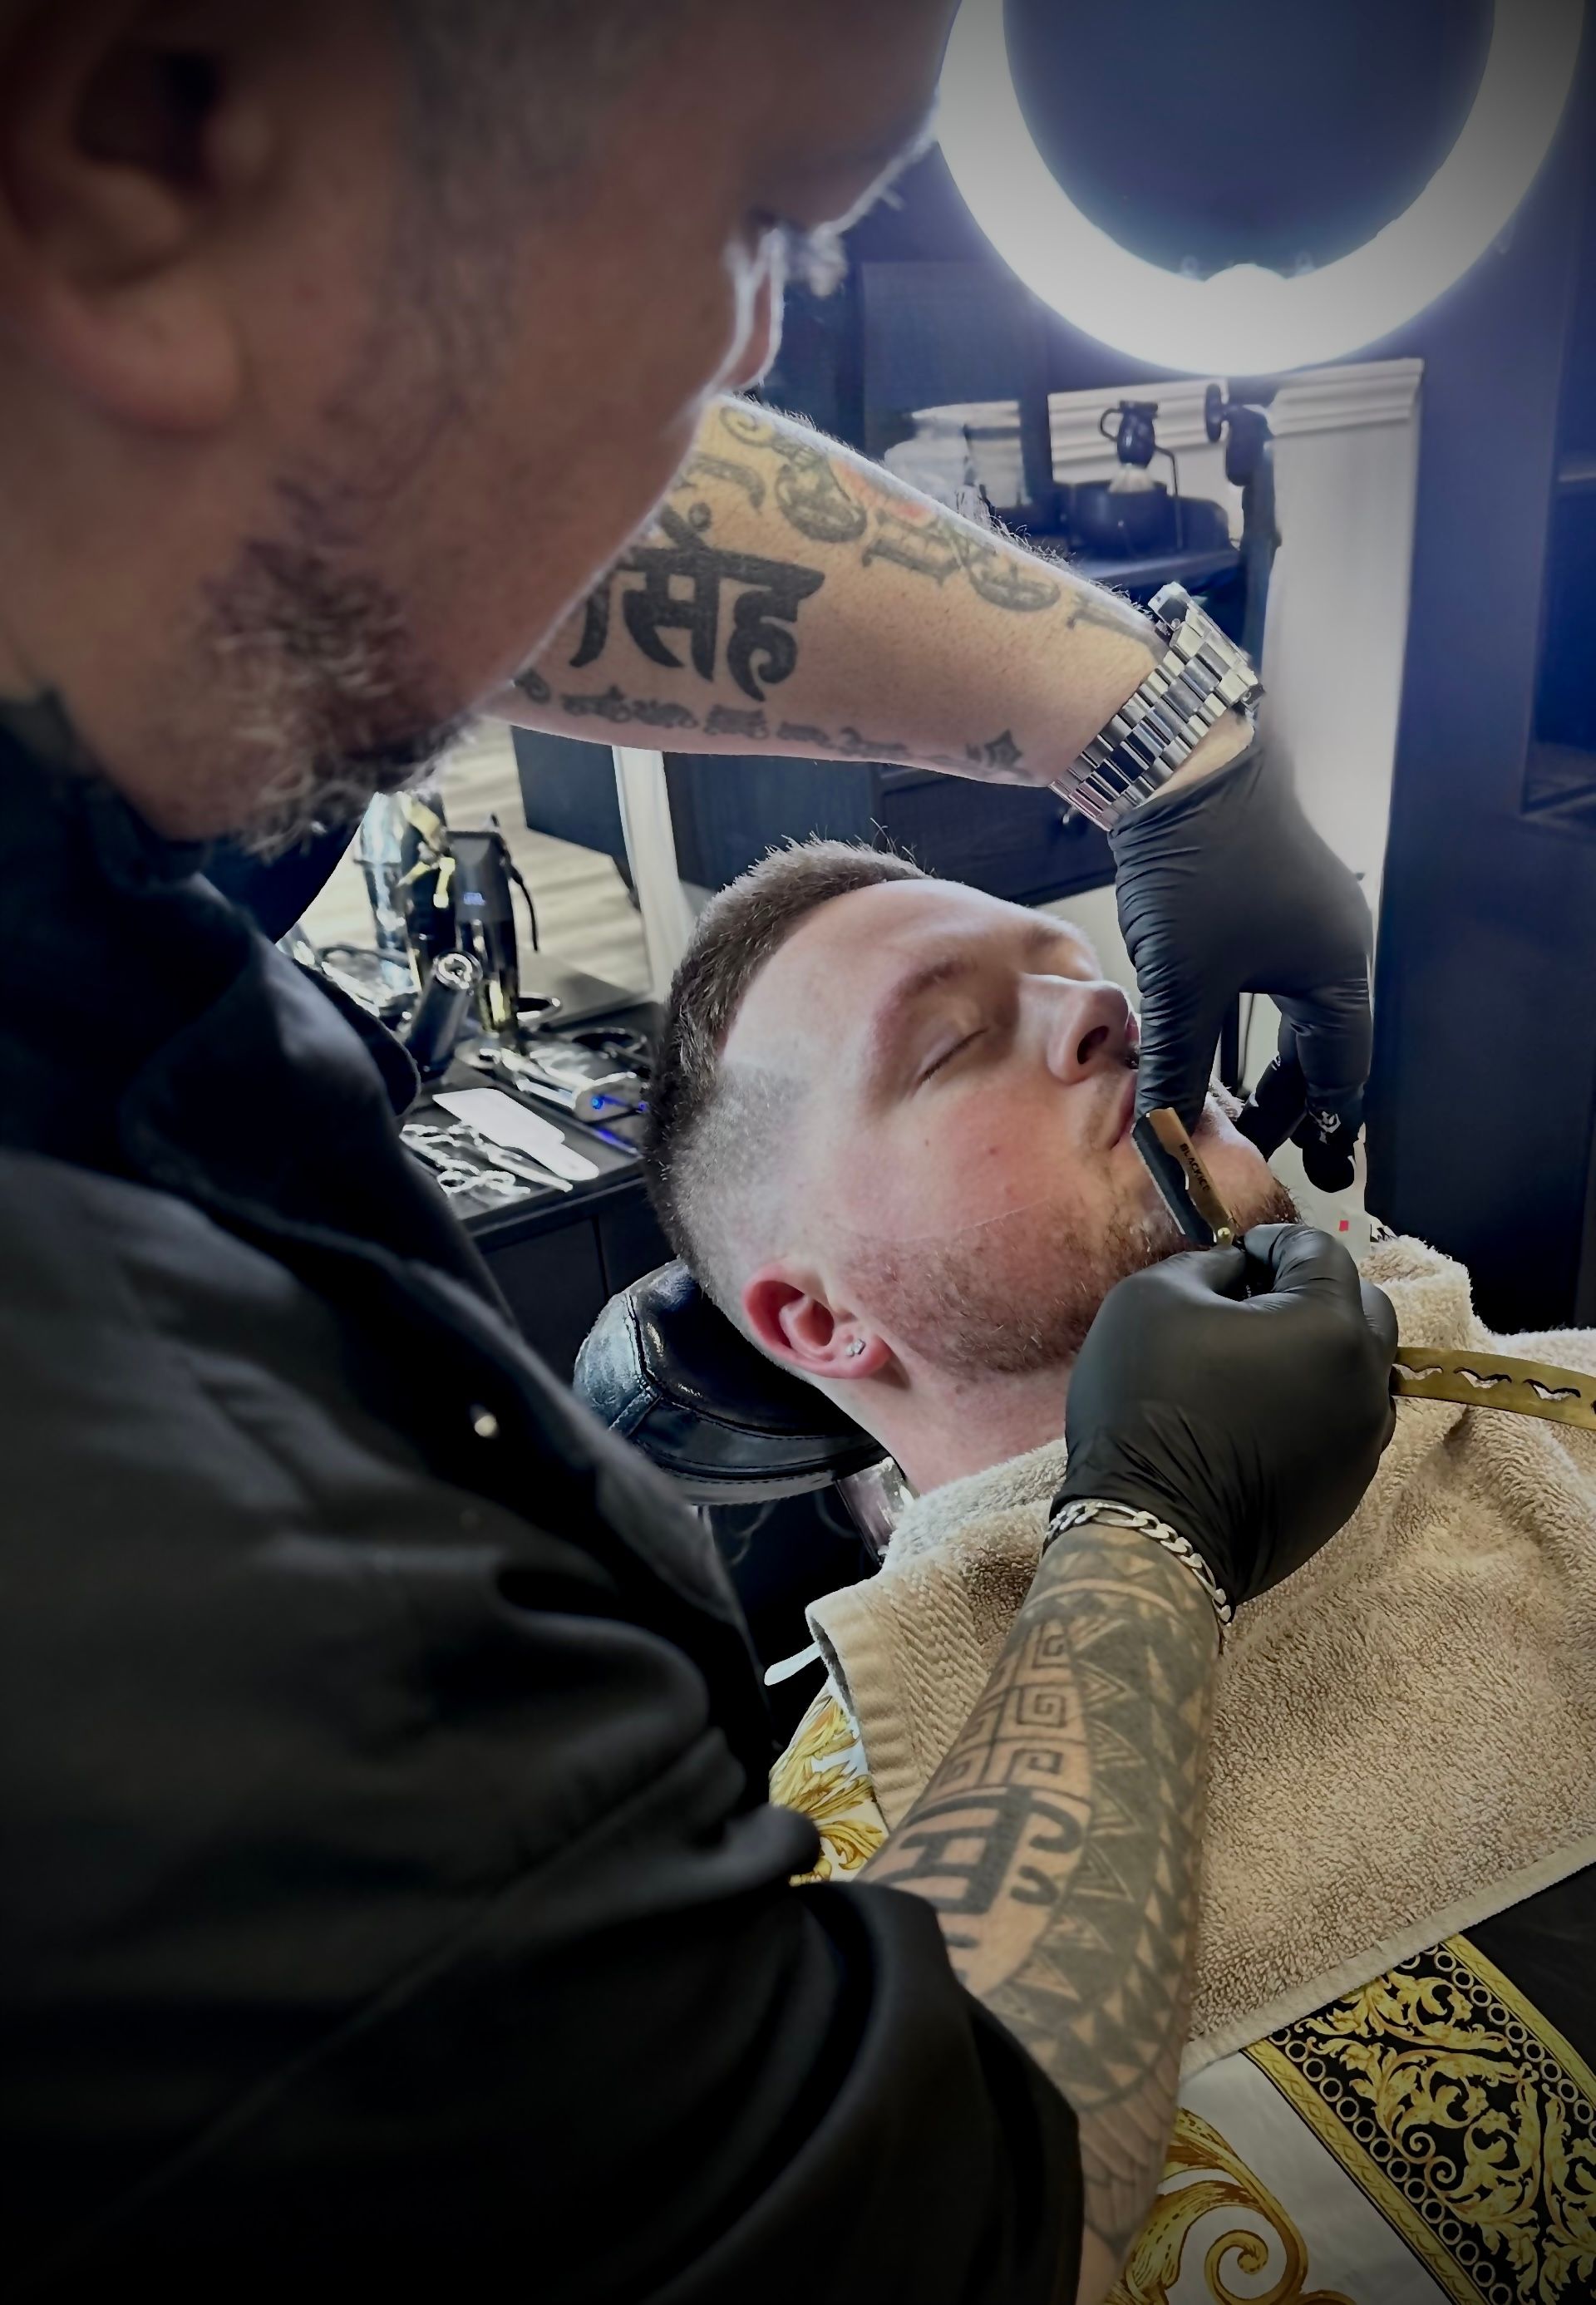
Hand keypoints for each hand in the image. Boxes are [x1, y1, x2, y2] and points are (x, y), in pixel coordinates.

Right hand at [1056, 1225, 1397, 1608]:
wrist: (1153, 1528)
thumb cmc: (1148, 1399)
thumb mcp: (1153, 1297)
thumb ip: (1208, 1266)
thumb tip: (1238, 1272)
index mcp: (1330, 1325)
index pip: (1320, 1252)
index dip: (1274, 1242)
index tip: (1236, 1255)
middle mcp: (1367, 1381)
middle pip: (1363, 1308)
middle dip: (1312, 1290)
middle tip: (1254, 1301)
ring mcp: (1364, 1443)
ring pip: (1360, 1371)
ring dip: (1320, 1351)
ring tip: (1258, 1360)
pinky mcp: (1348, 1490)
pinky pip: (1345, 1424)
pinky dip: (1314, 1404)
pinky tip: (1260, 1414)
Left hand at [1111, 742, 1372, 1172]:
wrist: (1176, 767)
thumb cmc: (1197, 869)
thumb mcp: (1183, 986)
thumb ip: (1179, 1069)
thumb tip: (1165, 1141)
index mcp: (1336, 971)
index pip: (1340, 1072)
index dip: (1314, 1125)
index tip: (1297, 1166)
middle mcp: (1332, 945)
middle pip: (1321, 1045)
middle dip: (1287, 1098)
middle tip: (1254, 1142)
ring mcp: (1300, 917)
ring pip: (1291, 1012)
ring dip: (1262, 1058)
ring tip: (1229, 1104)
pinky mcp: (1262, 897)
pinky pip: (1267, 978)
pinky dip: (1243, 1019)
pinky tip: (1208, 1038)